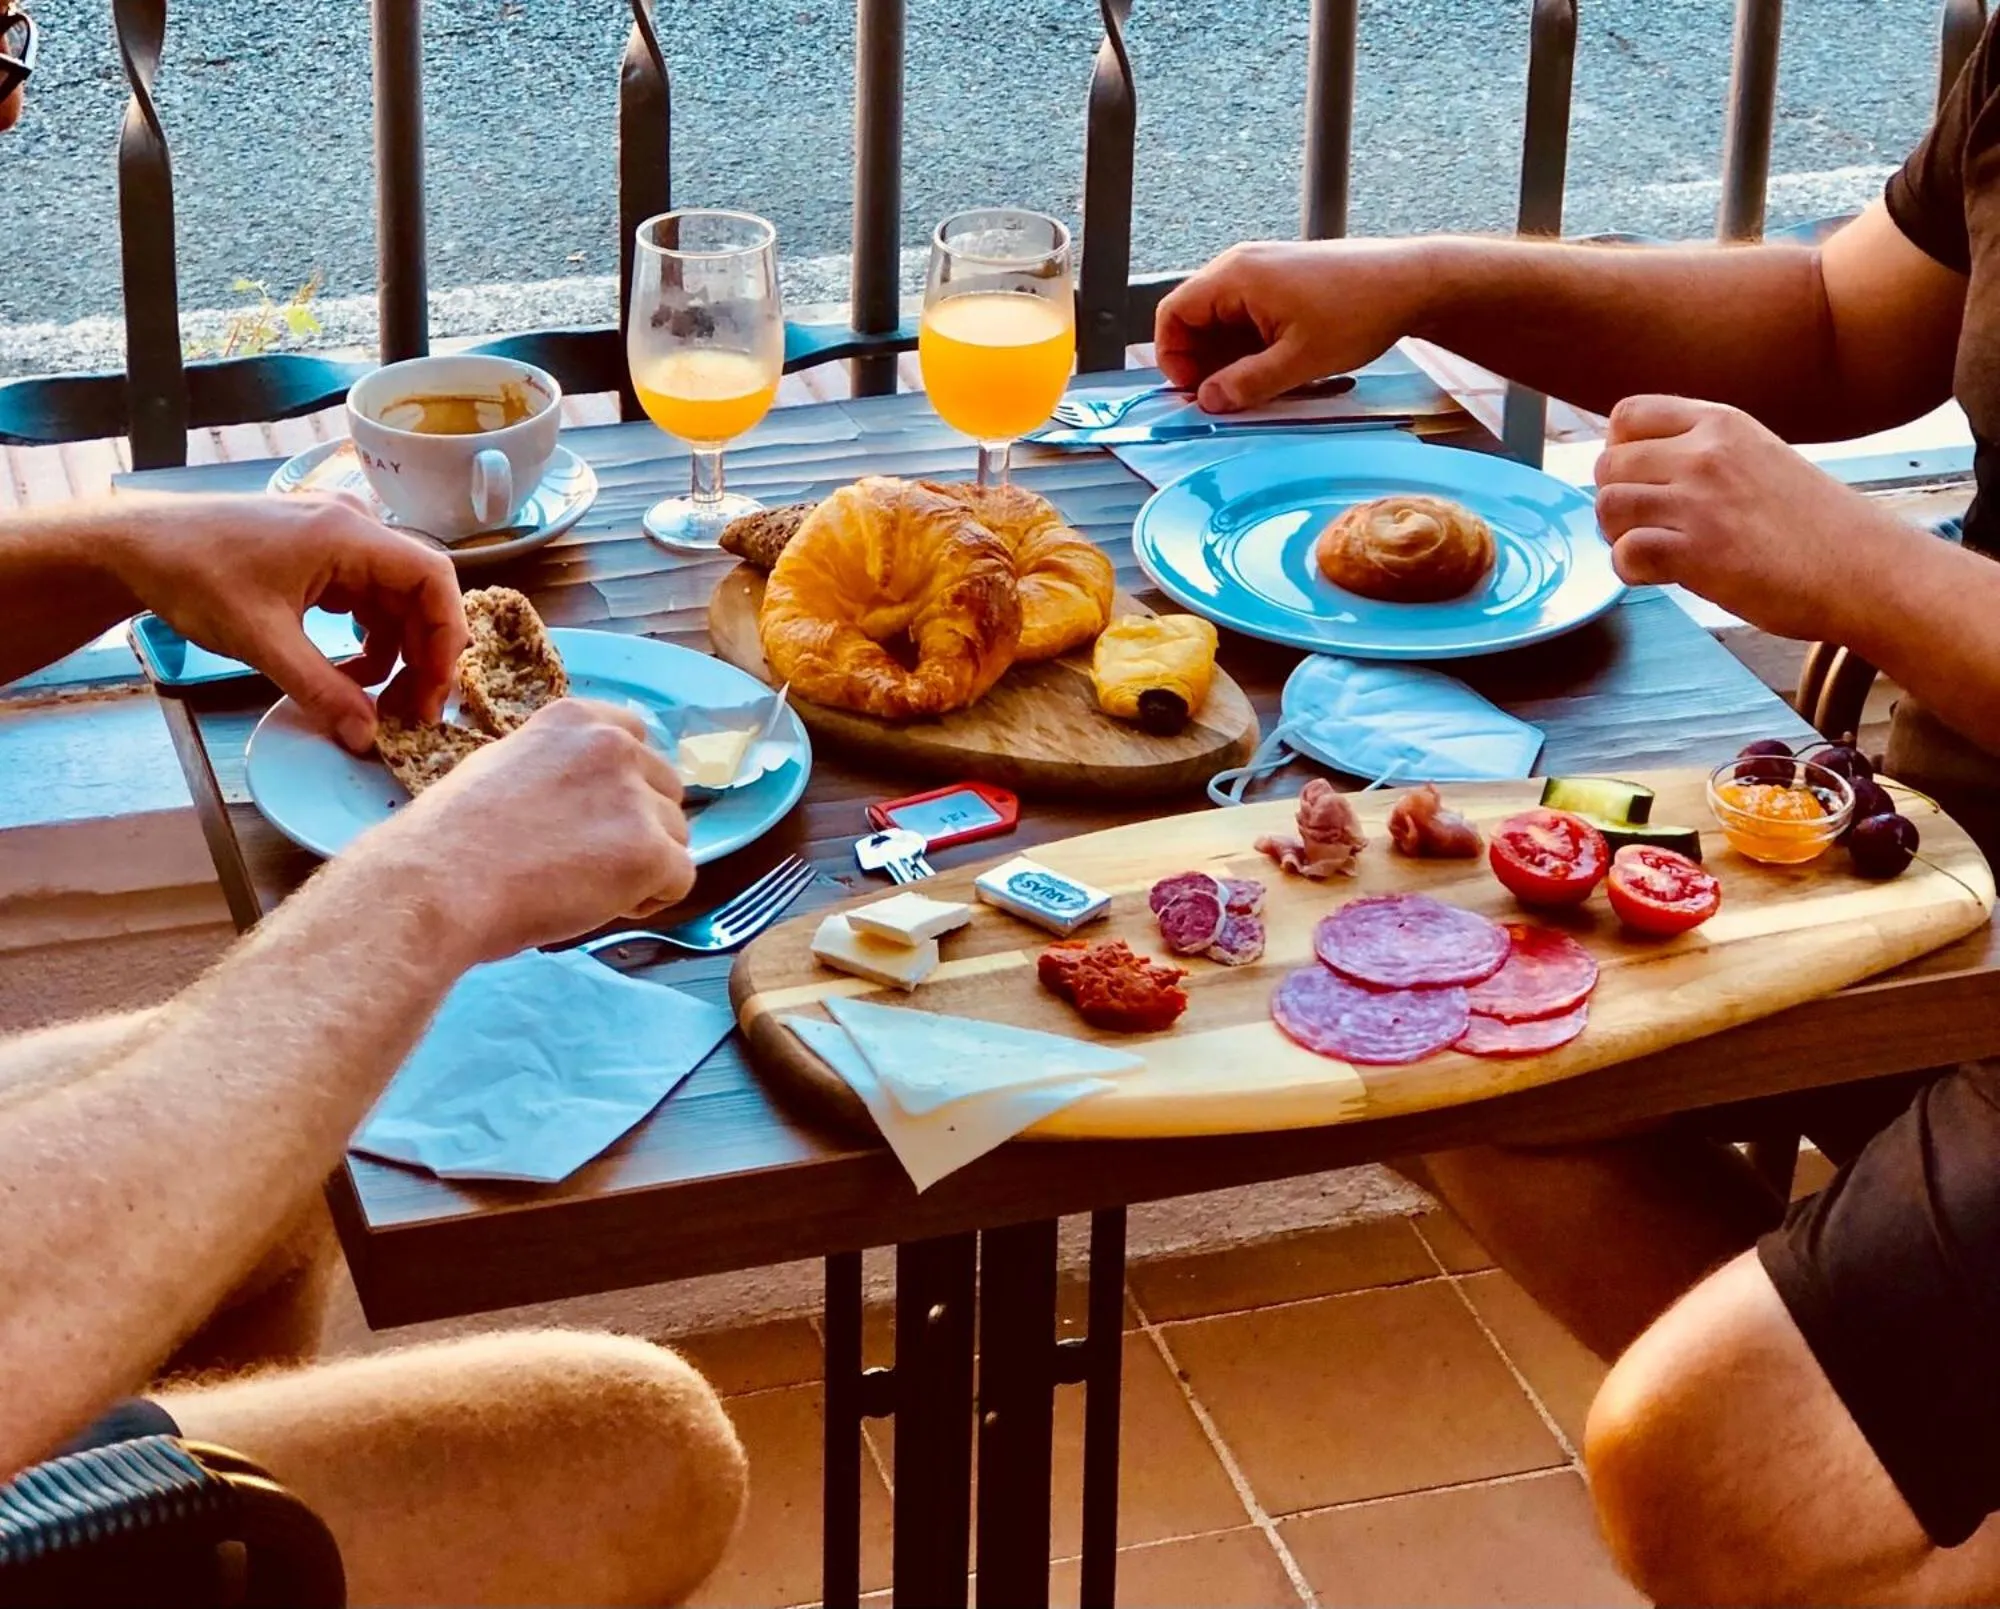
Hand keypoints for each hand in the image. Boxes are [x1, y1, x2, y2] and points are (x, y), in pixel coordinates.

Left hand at [110, 492, 467, 752]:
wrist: (138, 546)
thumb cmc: (194, 576)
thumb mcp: (261, 641)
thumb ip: (320, 689)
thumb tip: (367, 737)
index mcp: (349, 535)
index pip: (433, 579)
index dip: (446, 636)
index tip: (432, 690)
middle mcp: (355, 530)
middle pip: (420, 595)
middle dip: (422, 656)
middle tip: (409, 711)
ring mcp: (340, 543)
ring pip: (396, 604)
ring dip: (396, 655)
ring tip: (375, 702)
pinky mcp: (324, 560)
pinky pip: (368, 604)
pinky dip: (368, 643)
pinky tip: (347, 677)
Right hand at [383, 699, 695, 961]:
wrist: (436, 885)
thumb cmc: (450, 841)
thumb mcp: (501, 766)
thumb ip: (557, 766)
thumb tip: (585, 787)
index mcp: (576, 719)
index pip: (636, 739)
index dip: (623, 786)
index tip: (595, 815)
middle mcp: (614, 746)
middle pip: (665, 791)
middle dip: (638, 827)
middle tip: (582, 860)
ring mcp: (635, 797)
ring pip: (675, 837)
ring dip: (643, 866)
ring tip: (581, 884)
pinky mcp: (650, 850)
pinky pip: (681, 880)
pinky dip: (650, 900)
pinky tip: (598, 904)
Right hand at [1155, 238, 1434, 411]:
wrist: (1412, 282)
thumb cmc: (1360, 311)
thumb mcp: (1299, 361)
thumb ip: (1247, 384)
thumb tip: (1207, 401)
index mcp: (1236, 276)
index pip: (1173, 314)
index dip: (1173, 358)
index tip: (1194, 392)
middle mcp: (1242, 266)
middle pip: (1194, 318)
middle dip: (1202, 361)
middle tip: (1225, 397)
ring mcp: (1262, 270)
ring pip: (1221, 320)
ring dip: (1228, 356)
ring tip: (1256, 385)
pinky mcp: (1281, 280)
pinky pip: (1247, 315)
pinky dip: (1250, 344)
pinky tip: (1275, 367)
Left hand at [1593, 396, 1921, 642]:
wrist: (1868, 569)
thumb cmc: (1816, 525)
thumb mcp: (1759, 457)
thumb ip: (1704, 453)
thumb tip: (1641, 470)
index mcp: (1721, 422)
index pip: (1626, 414)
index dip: (1619, 451)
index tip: (1643, 481)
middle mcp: (1706, 453)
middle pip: (1607, 464)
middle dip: (1616, 500)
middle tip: (1648, 527)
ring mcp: (1701, 501)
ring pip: (1607, 506)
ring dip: (1618, 536)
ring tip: (1655, 550)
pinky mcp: (1699, 552)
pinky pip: (1624, 553)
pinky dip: (1630, 570)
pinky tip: (1662, 575)